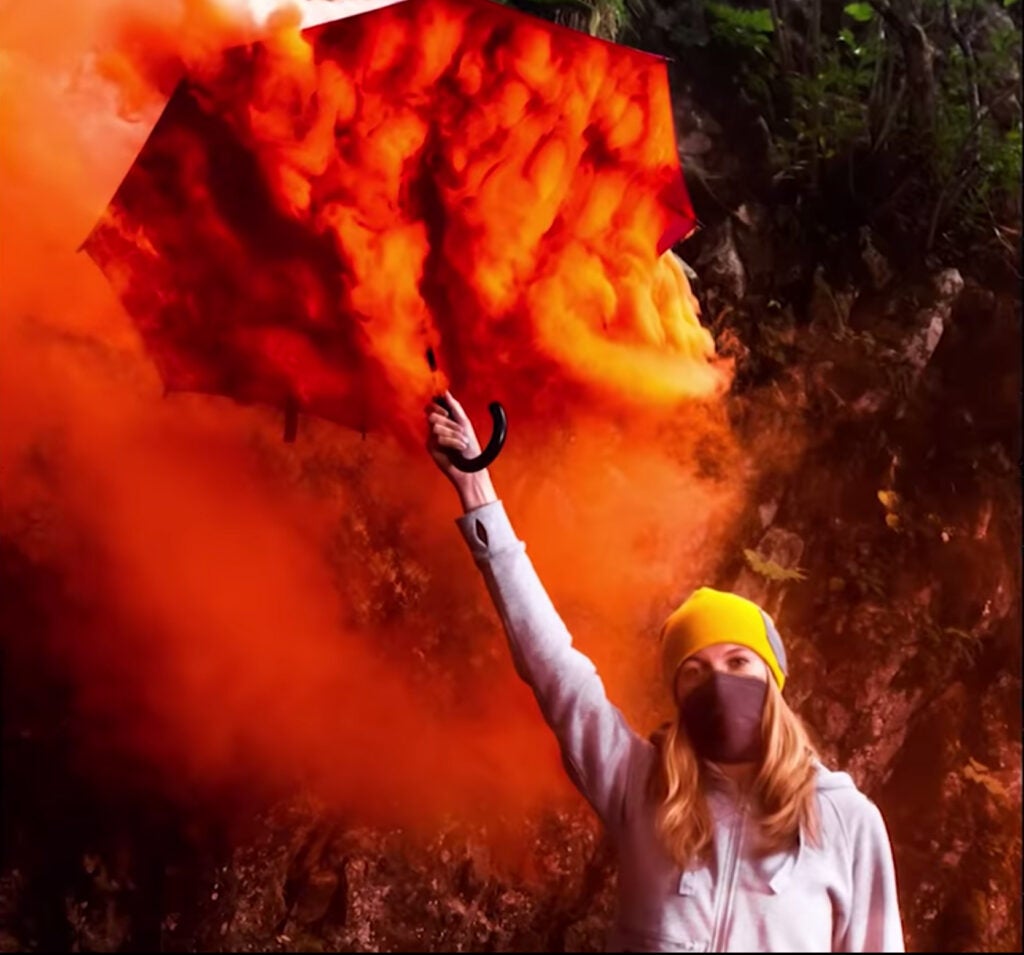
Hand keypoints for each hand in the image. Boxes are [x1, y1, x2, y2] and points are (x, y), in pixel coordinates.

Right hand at [425, 390, 496, 511]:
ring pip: (436, 427)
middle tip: (461, 431)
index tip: (447, 412)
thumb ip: (454, 407)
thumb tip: (446, 392)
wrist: (471, 467)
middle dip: (450, 423)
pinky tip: (459, 448)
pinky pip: (439, 438)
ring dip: (454, 434)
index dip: (437, 406)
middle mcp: (436, 428)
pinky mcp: (431, 448)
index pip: (431, 407)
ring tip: (462, 442)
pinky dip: (453, 442)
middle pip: (432, 415)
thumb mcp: (464, 423)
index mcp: (444, 421)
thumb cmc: (470, 447)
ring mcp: (432, 438)